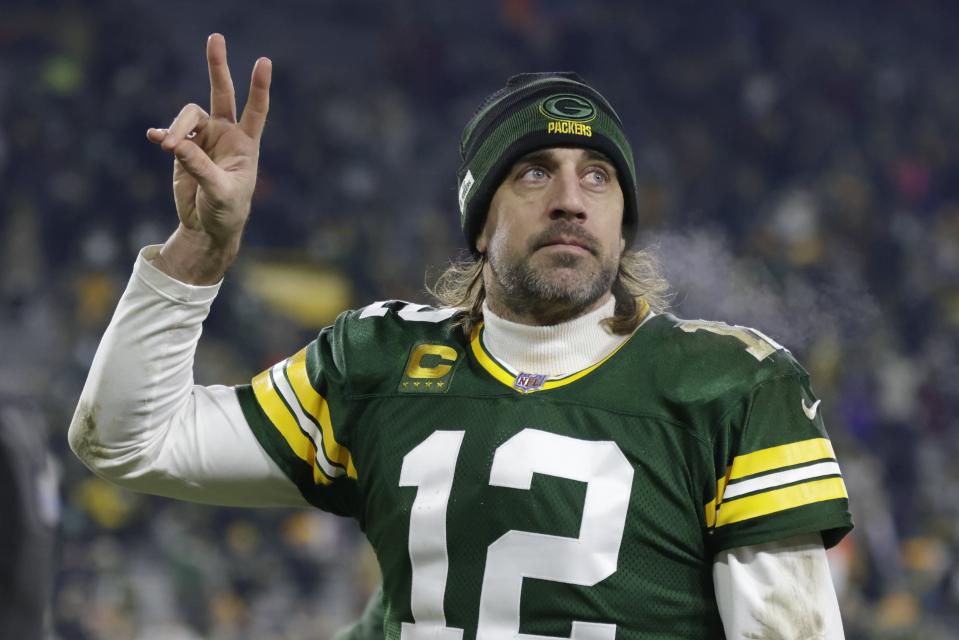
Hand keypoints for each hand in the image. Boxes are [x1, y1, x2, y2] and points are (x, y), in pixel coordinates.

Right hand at [147, 34, 270, 283]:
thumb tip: (175, 143)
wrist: (208, 227)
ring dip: (177, 128)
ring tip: (168, 146)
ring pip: (187, 117)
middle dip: (217, 67)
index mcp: (245, 144)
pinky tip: (155, 138)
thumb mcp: (220, 192)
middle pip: (221, 94)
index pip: (255, 110)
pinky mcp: (181, 150)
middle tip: (216, 37)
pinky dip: (162, 134)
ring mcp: (202, 140)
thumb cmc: (227, 212)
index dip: (259, 87)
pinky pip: (169, 135)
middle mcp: (225, 135)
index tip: (264, 61)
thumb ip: (201, 167)